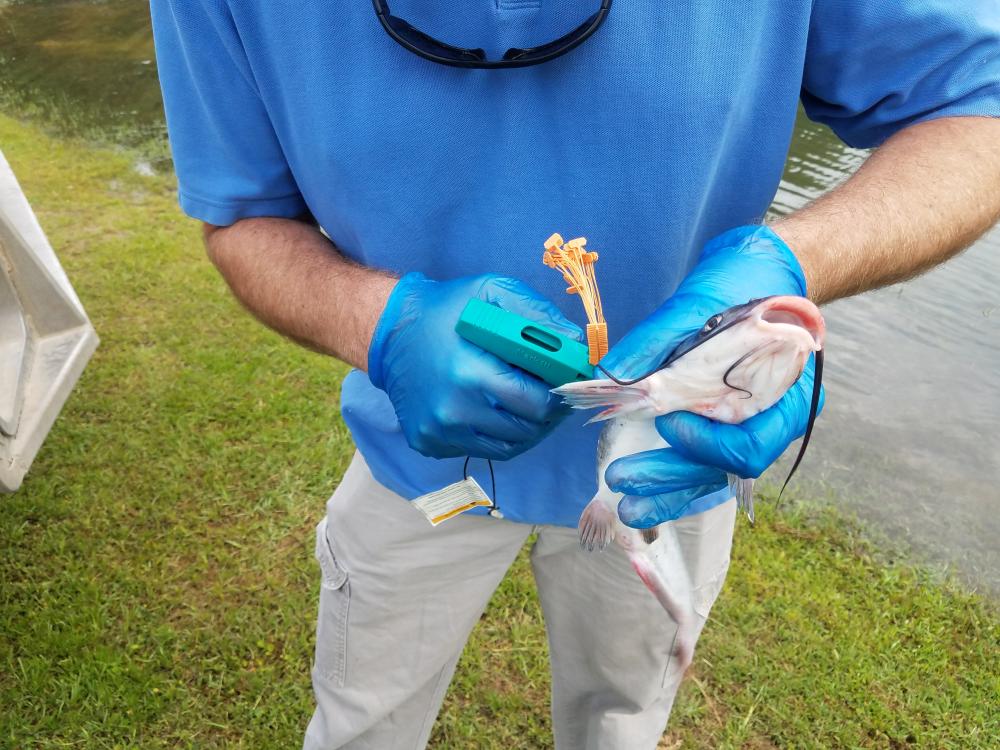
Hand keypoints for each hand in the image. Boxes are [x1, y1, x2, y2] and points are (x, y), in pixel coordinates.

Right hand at [368, 273, 582, 459]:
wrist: (388, 332)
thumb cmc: (446, 309)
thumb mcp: (491, 292)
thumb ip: (536, 315)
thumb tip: (578, 344)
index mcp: (469, 373)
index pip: (537, 403)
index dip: (561, 394)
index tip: (567, 382)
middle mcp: (453, 411)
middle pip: (527, 429)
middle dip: (548, 413)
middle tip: (553, 395)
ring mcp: (439, 432)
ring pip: (508, 446)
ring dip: (527, 427)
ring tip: (529, 404)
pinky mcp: (429, 442)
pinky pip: (480, 449)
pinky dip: (497, 434)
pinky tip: (496, 411)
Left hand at [599, 225, 823, 526]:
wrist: (761, 273)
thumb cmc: (741, 283)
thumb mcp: (702, 299)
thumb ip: (659, 337)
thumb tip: (612, 373)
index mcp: (788, 390)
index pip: (751, 444)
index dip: (706, 444)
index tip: (668, 423)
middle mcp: (775, 419)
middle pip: (725, 468)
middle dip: (672, 476)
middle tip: (622, 479)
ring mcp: (752, 426)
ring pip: (712, 475)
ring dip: (668, 490)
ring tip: (624, 503)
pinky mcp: (726, 427)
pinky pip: (704, 464)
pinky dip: (673, 481)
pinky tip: (641, 497)